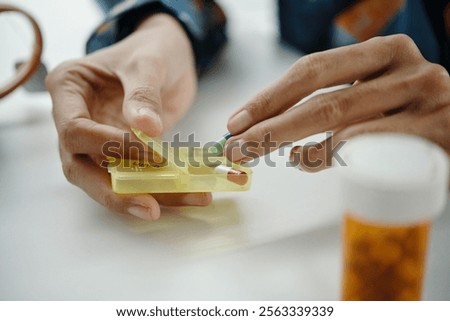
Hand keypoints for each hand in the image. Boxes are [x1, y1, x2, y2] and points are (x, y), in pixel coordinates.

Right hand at [47, 14, 210, 220]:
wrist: (169, 54)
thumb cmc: (151, 48)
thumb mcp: (148, 62)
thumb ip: (143, 94)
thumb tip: (146, 131)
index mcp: (69, 90)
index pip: (76, 130)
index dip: (109, 146)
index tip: (151, 153)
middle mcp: (76, 119)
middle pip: (81, 168)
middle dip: (115, 192)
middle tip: (150, 208)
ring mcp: (98, 139)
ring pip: (110, 179)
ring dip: (147, 193)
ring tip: (187, 199)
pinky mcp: (122, 152)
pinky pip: (136, 176)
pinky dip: (162, 187)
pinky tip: (189, 193)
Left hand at [224, 35, 449, 170]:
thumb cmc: (407, 112)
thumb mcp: (373, 92)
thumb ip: (332, 100)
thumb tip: (269, 126)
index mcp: (384, 52)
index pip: (314, 70)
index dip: (270, 97)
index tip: (237, 121)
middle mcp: (406, 69)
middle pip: (324, 101)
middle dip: (272, 127)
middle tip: (237, 149)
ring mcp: (425, 101)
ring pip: (344, 128)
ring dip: (295, 147)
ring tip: (269, 157)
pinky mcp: (437, 134)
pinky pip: (372, 151)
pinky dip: (332, 160)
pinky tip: (307, 163)